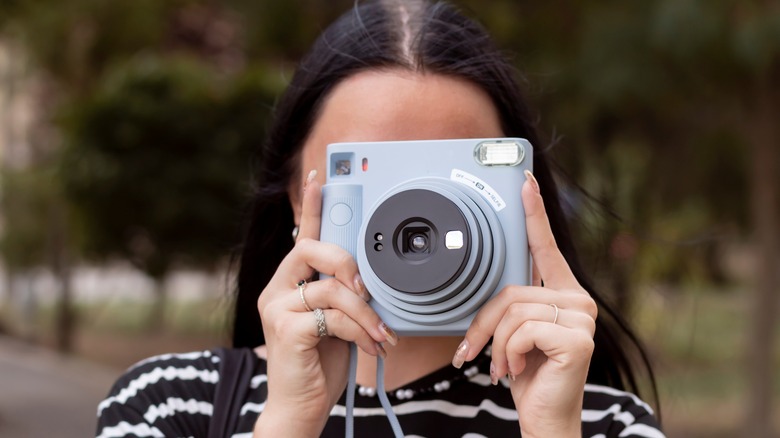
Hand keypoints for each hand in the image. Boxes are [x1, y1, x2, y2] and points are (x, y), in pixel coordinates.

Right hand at [253, 170, 396, 436]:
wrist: (302, 406)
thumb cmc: (320, 363)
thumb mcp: (337, 320)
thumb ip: (343, 294)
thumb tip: (368, 277)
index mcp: (288, 283)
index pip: (301, 235)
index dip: (311, 204)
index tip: (319, 176)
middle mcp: (275, 289)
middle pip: (312, 249)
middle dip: (349, 264)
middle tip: (369, 290)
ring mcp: (276, 308)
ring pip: (332, 288)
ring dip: (366, 312)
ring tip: (381, 335)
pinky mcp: (286, 329)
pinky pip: (333, 316)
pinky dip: (360, 330)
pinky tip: (370, 347)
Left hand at [454, 171, 596, 437]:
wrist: (543, 416)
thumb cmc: (527, 374)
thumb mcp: (513, 333)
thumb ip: (510, 305)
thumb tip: (490, 288)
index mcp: (562, 293)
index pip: (545, 247)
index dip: (534, 214)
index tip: (525, 182)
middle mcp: (578, 300)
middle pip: (510, 291)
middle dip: (484, 325)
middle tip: (474, 353)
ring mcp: (582, 318)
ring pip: (512, 311)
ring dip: (494, 345)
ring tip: (501, 367)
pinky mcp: (578, 339)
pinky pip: (522, 331)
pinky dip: (508, 353)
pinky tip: (517, 370)